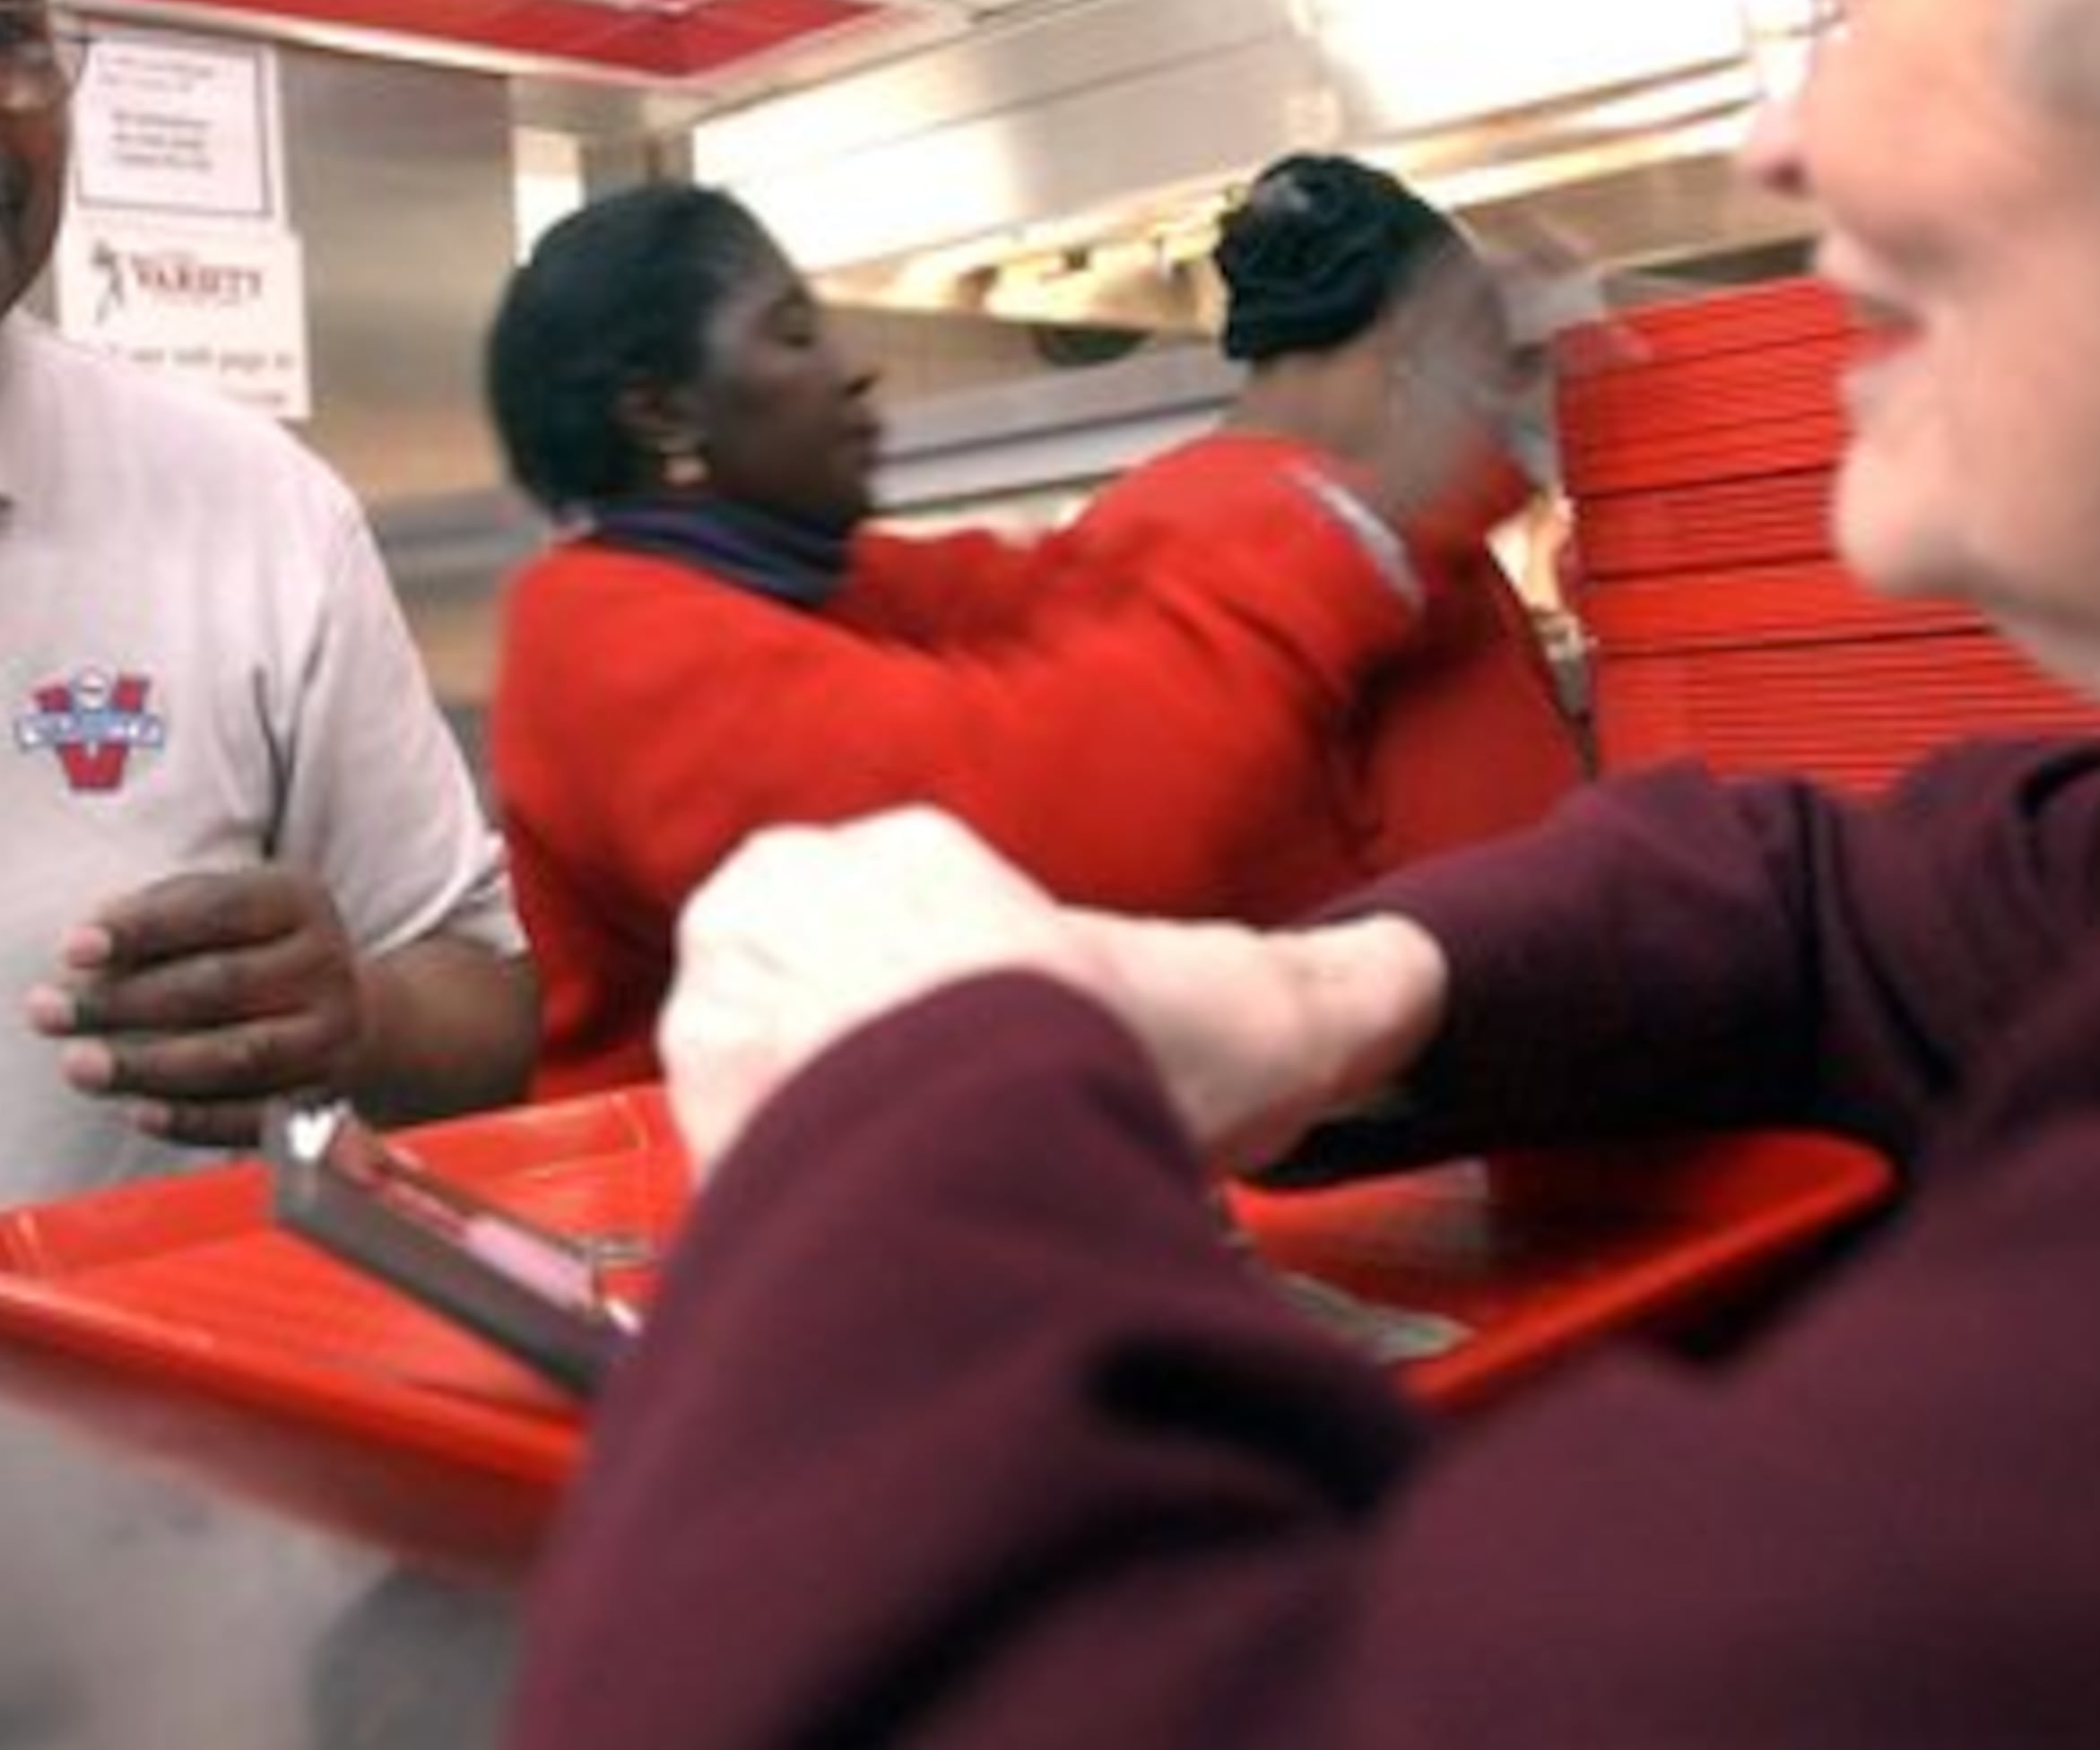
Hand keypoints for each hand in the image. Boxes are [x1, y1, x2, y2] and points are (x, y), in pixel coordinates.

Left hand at [25, 865, 363, 1146]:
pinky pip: (254, 1117)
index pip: (217, 908)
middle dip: (123, 1002)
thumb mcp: (217, 909)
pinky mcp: (323, 1098)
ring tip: (76, 1065)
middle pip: (220, 984)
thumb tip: (86, 948)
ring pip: (236, 1055)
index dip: (143, 928)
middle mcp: (325, 964)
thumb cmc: (248, 950)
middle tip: (47, 1011)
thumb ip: (156, 914)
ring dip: (147, 1065)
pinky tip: (137, 1111)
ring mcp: (331, 1035)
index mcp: (296, 899)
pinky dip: (193, 1120)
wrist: (348, 1014)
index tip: (72, 948)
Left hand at [661, 807, 1451, 1175]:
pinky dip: (790, 1201)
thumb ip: (1357, 987)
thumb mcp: (1270, 1011)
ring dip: (823, 1127)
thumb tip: (1417, 976)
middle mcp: (787, 909)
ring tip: (912, 1206)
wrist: (961, 1144)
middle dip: (890, 1060)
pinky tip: (854, 1245)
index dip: (986, 1005)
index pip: (934, 919)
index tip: (1023, 1077)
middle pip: (839, 989)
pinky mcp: (682, 1115)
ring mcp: (718, 1010)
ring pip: (769, 1066)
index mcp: (906, 854)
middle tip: (963, 1149)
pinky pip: (732, 1154)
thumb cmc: (1101, 1057)